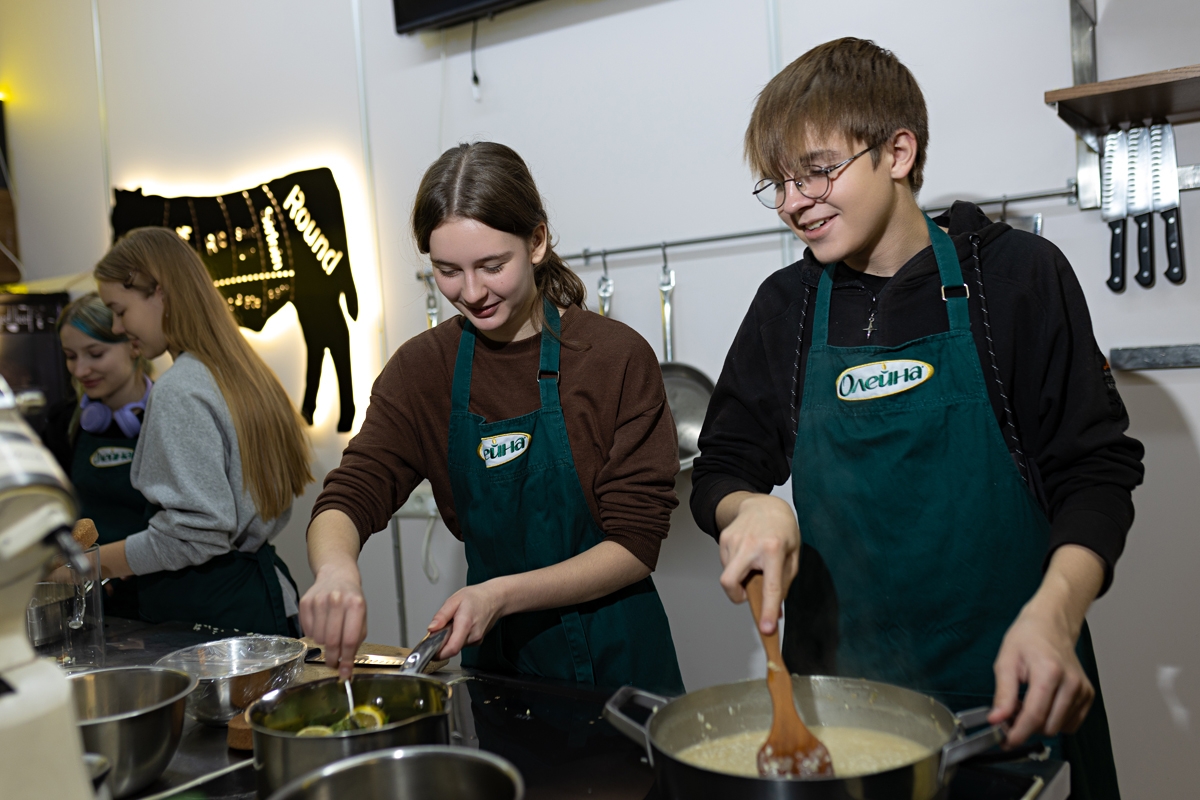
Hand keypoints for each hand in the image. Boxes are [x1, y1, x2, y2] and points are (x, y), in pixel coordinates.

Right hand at [299, 562, 366, 680]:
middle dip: (332, 658)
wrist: (336, 575)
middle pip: (332, 641)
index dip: (346, 660)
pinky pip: (307, 631)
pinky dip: (313, 634)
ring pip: (318, 638)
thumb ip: (356, 640)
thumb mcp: (361, 616)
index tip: (345, 673)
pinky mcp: (305, 602)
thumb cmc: (351, 599)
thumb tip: (346, 667)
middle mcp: (337, 600)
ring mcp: (319, 600)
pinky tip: (321, 625)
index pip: (350, 639)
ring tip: (330, 634)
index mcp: (356, 604)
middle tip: (333, 663)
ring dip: (323, 644)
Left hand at [426, 580, 508, 659]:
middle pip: (451, 648)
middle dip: (442, 642)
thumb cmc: (476, 597)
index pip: (452, 648)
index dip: (438, 653)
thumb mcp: (454, 600)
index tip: (429, 651)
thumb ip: (441, 616)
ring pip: (456, 646)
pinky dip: (456, 637)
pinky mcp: (476, 642)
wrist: (494, 598)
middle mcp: (473, 636)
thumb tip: (431, 629)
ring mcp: (476, 640)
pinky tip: (460, 625)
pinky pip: (461, 644)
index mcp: (465, 624)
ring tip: (453, 623)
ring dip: (449, 638)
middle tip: (441, 627)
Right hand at [716, 493, 799, 634]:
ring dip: (740, 577)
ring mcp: (733, 541)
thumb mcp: (793, 554)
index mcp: (773, 550)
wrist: (763, 504)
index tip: (766, 629)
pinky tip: (746, 554)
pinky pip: (726, 564)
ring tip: (753, 563)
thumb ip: (785, 582)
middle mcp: (750, 545)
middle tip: (746, 594)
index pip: (770, 587)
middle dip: (735, 596)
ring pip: (728, 575)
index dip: (769, 610)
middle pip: (729, 582)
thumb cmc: (782, 530)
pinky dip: (735, 567)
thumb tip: (776, 609)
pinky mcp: (724, 539)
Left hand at [989, 599, 1094, 745]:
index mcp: (1049, 672)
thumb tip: (997, 720)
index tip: (1006, 741)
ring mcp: (1082, 690)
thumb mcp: (1006, 662)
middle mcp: (1071, 683)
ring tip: (1028, 702)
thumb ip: (1003, 694)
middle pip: (1048, 726)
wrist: (1050, 626)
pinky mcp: (1088, 695)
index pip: (1035, 715)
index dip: (1018, 733)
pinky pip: (1070, 723)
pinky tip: (1044, 703)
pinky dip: (1054, 720)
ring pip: (1059, 728)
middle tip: (1012, 711)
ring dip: (1040, 723)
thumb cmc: (1027, 639)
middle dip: (1027, 726)